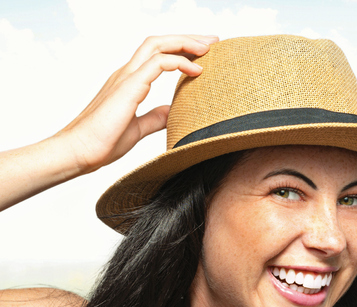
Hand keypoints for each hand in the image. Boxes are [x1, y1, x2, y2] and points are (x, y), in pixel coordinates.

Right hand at [59, 34, 218, 174]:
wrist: (79, 152)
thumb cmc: (102, 143)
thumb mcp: (137, 128)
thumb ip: (154, 118)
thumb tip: (170, 113)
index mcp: (128, 82)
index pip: (156, 54)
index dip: (180, 50)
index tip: (204, 54)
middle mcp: (127, 74)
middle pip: (158, 42)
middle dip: (187, 39)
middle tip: (213, 41)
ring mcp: (126, 78)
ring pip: (158, 45)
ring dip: (185, 43)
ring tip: (208, 48)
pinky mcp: (128, 87)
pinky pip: (158, 63)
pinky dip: (179, 62)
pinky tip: (196, 70)